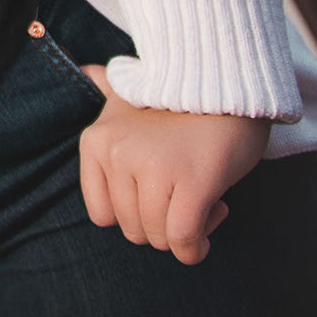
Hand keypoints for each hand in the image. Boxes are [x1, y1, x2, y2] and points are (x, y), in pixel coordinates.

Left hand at [76, 64, 269, 265]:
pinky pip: (183, 238)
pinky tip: (216, 216)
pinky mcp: (193, 182)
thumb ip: (105, 91)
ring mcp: (153, 168)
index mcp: (96, 141)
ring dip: (186, 233)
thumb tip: (85, 69)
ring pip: (159, 237)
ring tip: (206, 197)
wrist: (231, 82)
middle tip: (187, 195)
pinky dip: (195, 247)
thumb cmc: (182, 99)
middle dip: (163, 225)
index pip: (102, 215)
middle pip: (133, 230)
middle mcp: (117, 154)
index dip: (133, 216)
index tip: (159, 197)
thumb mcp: (132, 92)